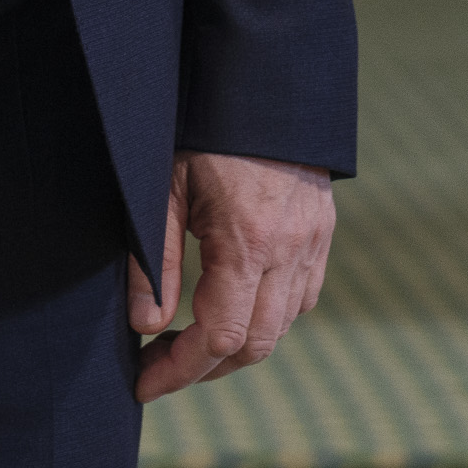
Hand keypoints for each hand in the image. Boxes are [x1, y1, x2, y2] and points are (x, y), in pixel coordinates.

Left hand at [127, 150, 336, 402]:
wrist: (265, 83)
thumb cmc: (204, 130)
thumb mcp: (165, 187)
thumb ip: (153, 260)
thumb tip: (146, 326)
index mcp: (248, 242)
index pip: (218, 339)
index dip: (179, 371)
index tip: (144, 384)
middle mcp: (290, 251)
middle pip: (255, 347)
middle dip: (205, 369)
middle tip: (159, 366)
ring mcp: (314, 243)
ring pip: (283, 326)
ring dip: (239, 346)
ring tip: (189, 339)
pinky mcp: (323, 232)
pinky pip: (303, 297)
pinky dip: (271, 316)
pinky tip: (235, 304)